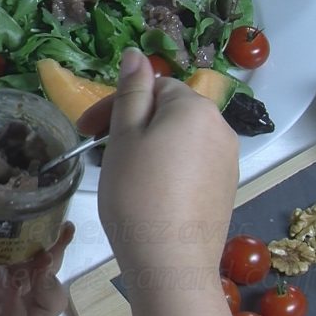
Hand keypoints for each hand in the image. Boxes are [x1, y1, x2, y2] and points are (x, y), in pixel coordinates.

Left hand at [0, 166, 73, 315]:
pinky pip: (34, 315)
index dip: (21, 224)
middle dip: (49, 244)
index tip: (37, 201)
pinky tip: (42, 278)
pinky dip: (46, 296)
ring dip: (51, 267)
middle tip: (61, 225)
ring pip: (38, 288)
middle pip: (26, 263)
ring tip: (51, 251)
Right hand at [79, 48, 238, 315]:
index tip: (87, 130)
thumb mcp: (125, 136)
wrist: (170, 262)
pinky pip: (193, 165)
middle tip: (101, 153)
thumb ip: (131, 92)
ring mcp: (228, 160)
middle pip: (169, 112)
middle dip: (134, 125)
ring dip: (151, 147)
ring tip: (124, 174)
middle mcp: (220, 127)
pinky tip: (150, 194)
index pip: (154, 87)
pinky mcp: (226, 189)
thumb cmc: (138, 193)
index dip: (117, 104)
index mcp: (195, 107)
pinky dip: (170, 170)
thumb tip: (136, 53)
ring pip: (181, 139)